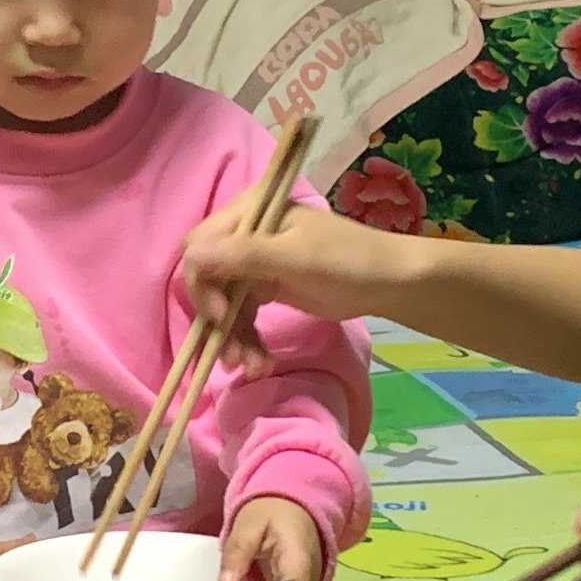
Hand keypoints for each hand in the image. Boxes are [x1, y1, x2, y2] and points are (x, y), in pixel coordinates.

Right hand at [182, 202, 396, 379]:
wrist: (389, 282)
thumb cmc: (348, 260)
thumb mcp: (296, 258)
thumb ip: (244, 256)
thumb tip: (191, 256)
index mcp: (250, 212)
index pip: (200, 246)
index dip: (202, 282)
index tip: (220, 315)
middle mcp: (245, 234)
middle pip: (207, 280)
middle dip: (217, 320)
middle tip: (233, 356)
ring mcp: (254, 264)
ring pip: (223, 305)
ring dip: (233, 338)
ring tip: (251, 368)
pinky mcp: (265, 288)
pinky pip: (242, 317)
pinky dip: (247, 341)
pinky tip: (259, 364)